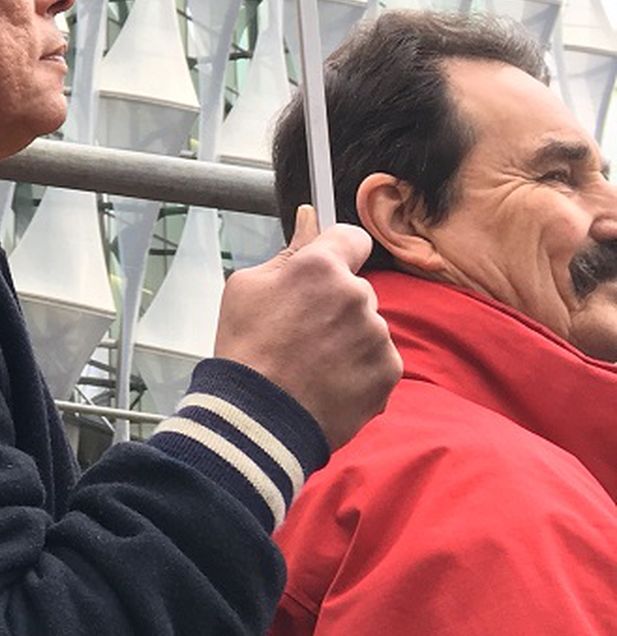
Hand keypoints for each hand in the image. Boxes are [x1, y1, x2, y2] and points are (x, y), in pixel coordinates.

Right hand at [212, 206, 400, 451]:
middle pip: (356, 288)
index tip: (325, 269)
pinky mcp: (388, 371)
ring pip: (367, 325)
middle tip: (301, 330)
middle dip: (335, 302)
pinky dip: (359, 369)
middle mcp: (356, 296)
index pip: (351, 237)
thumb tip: (309, 217)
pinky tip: (328, 381)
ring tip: (312, 362)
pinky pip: (378, 359)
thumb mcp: (247, 287)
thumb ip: (287, 251)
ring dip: (348, 337)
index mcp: (320, 268)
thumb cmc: (246, 350)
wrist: (259, 419)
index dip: (338, 252)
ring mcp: (376, 336)